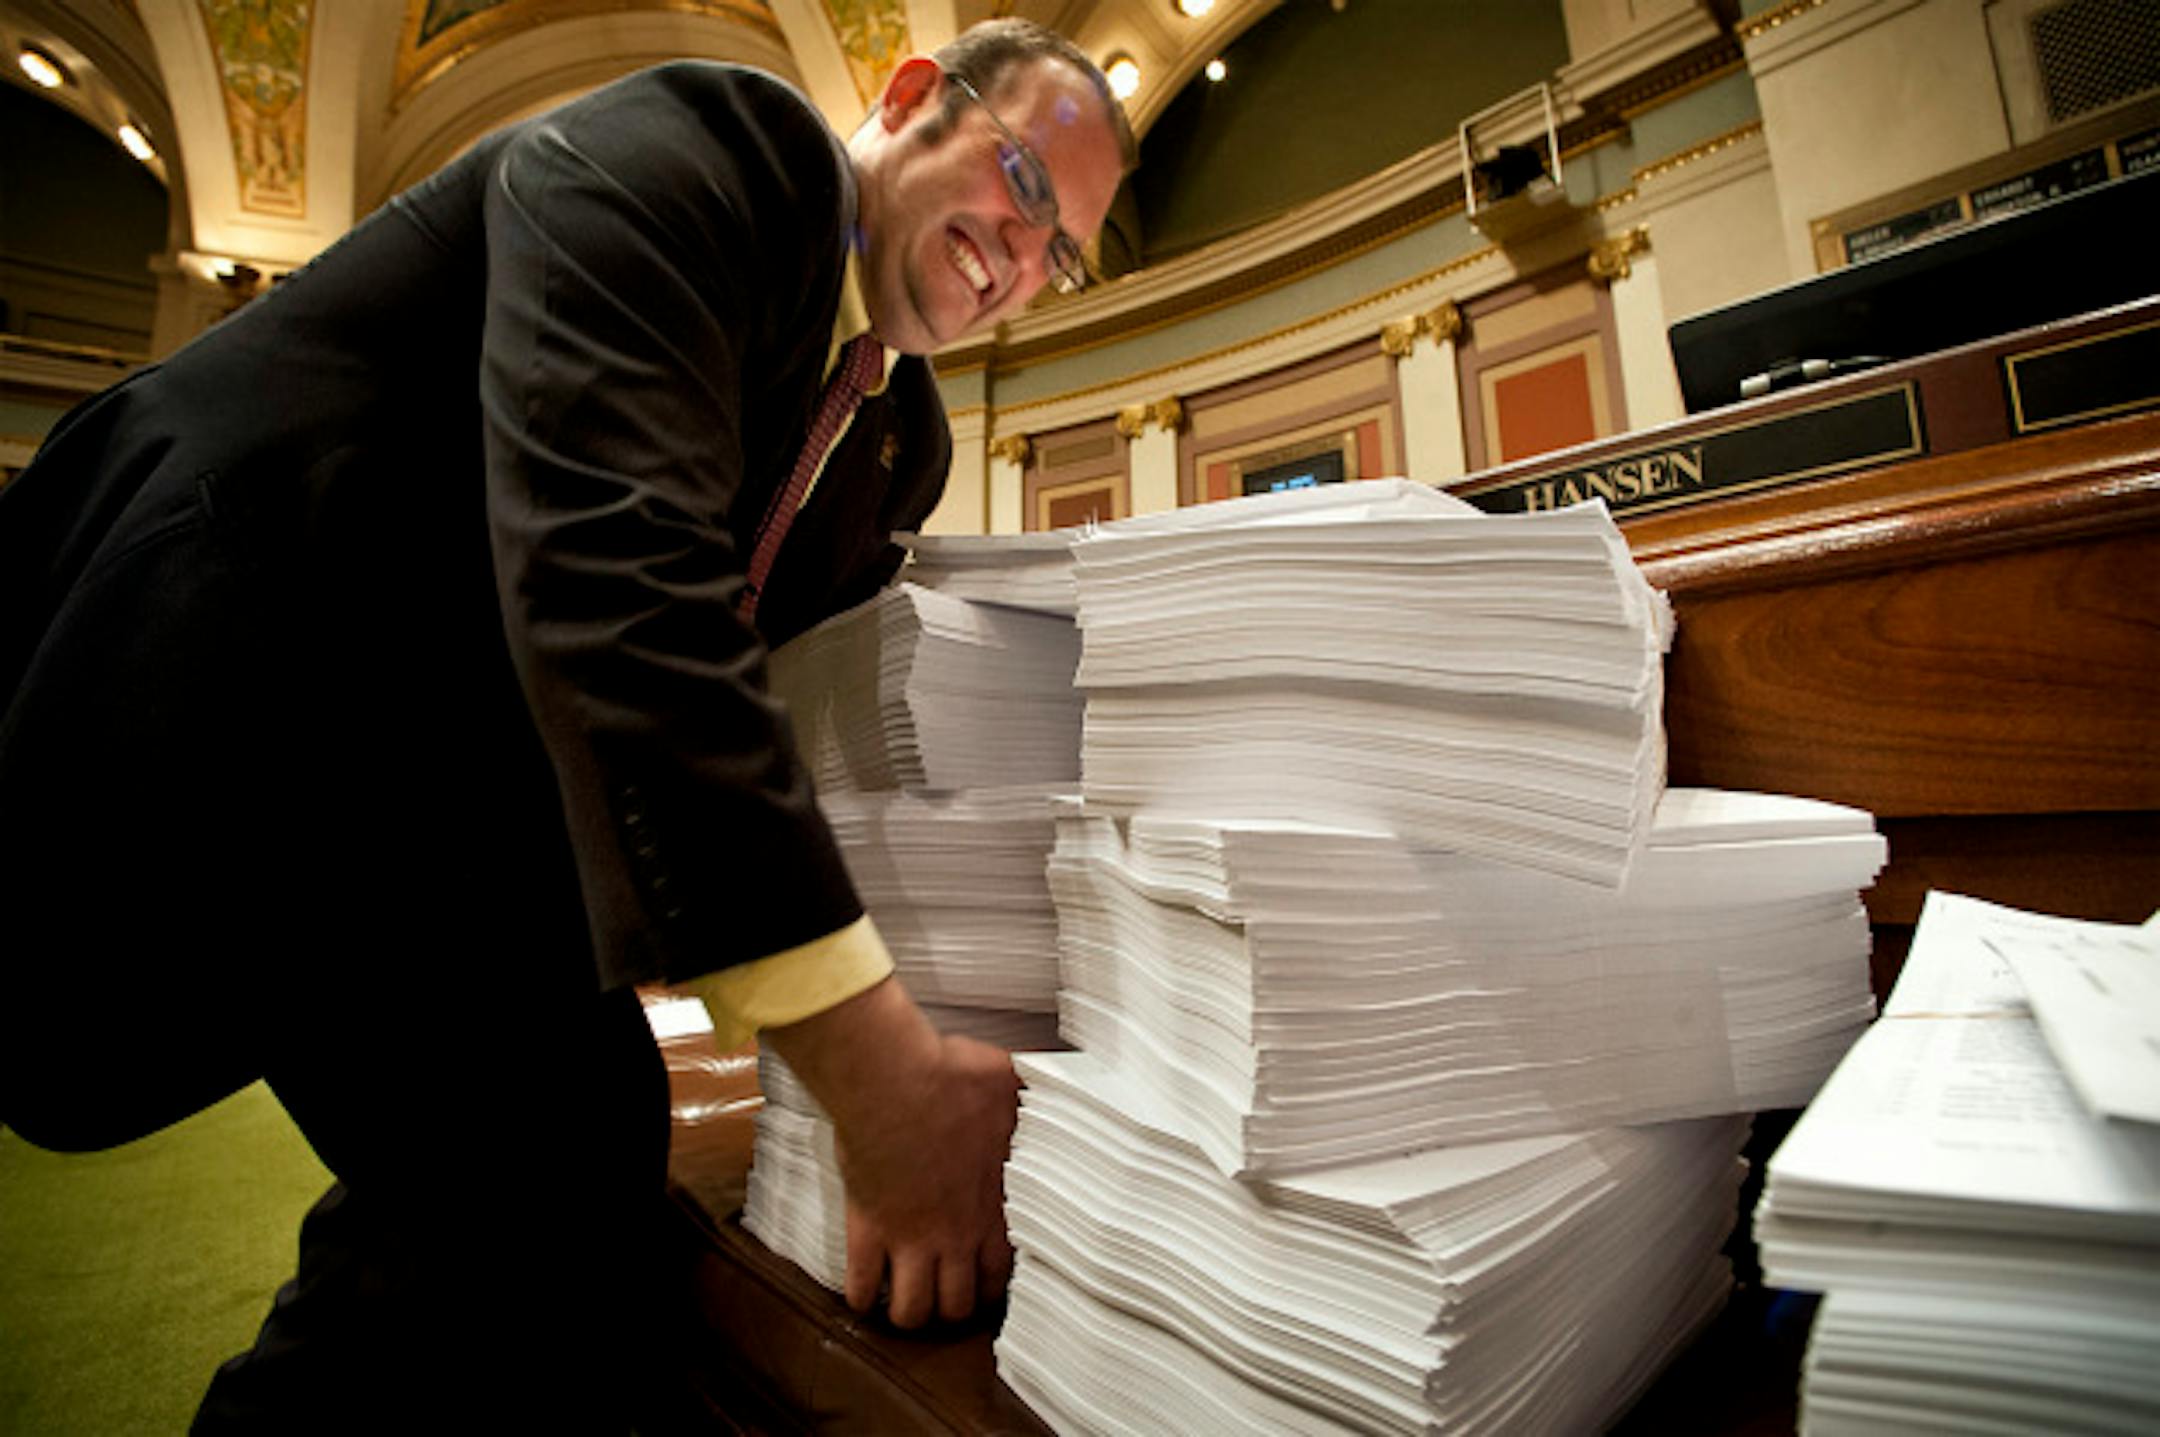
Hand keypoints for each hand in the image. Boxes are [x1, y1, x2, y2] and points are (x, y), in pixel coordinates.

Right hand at [761, 978, 1020, 1326]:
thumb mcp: (1011, 1085)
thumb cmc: (951, 1077)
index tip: (982, 1279)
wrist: (893, 1079)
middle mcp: (955, 1235)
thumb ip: (1031, 1100)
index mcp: (993, 1208)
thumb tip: (1050, 1088)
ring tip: (905, 1300)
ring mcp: (909, 1237)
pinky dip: (861, 1297)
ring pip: (912, 1311)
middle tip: (943, 1296)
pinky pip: (862, 1285)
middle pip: (957, 1306)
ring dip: (909, 1312)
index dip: (991, 1286)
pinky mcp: (867, 1228)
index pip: (1000, 1276)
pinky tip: (863, 1293)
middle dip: (951, 1307)